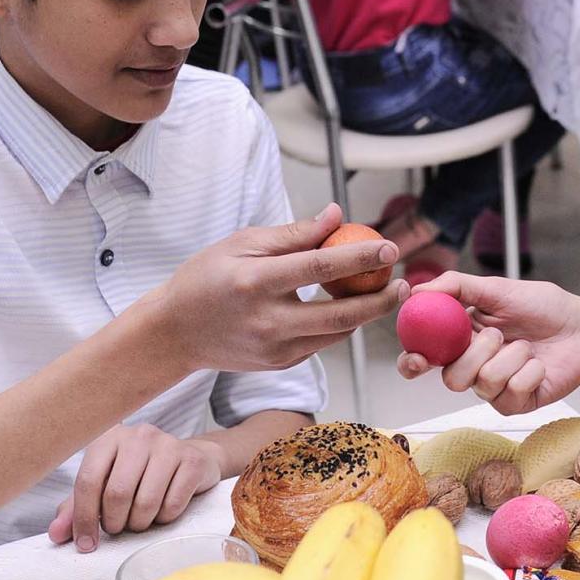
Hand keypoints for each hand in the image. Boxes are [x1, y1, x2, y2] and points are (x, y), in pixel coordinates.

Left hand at [47, 424, 223, 551]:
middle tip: (120, 527)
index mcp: (109, 438)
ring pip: (146, 502)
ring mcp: (168, 445)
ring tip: (141, 519)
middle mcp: (138, 436)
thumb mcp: (104, 486)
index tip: (86, 544)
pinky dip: (165, 518)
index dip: (84, 518)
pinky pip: (173, 504)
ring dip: (141, 523)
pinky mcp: (192, 460)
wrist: (190, 460)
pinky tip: (164, 510)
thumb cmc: (140, 475)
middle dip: (116, 522)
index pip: (88, 481)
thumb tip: (56, 534)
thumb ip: (77, 508)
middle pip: (117, 493)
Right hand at [148, 204, 408, 376]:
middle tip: (404, 283)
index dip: (359, 258)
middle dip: (380, 301)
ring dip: (366, 313)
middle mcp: (267, 321)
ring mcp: (274, 349)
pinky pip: (321, 342)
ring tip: (385, 290)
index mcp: (255, 283)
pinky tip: (349, 305)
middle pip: (340, 315)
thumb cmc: (207, 276)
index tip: (389, 247)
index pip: (319, 268)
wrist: (175, 332)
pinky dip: (340, 324)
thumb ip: (294, 233)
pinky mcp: (280, 364)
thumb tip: (338, 215)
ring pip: (336, 333)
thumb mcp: (243, 243)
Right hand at [396, 273, 579, 415]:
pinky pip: (512, 393)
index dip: (413, 362)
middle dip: (475, 354)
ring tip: (527, 346)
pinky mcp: (517, 403)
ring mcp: (495, 388)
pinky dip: (529, 371)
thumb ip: (457, 287)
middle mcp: (474, 366)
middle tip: (498, 335)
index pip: (425, 357)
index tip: (418, 358)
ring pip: (483, 384)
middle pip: (451, 378)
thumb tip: (417, 291)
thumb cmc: (543, 307)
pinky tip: (539, 364)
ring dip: (511, 357)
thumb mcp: (498, 289)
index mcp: (461, 339)